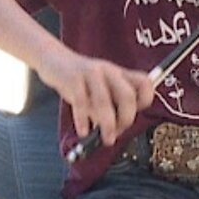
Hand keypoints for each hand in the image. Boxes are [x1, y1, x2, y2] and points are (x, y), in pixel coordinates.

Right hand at [37, 48, 154, 145]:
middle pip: (127, 95)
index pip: (145, 83)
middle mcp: (109, 72)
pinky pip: (80, 101)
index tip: (135, 115)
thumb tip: (116, 132)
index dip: (145, 101)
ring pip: (104, 101)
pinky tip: (84, 131)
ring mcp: (91, 73)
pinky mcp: (72, 78)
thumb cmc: (79, 79)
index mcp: (119, 74)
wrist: (53, 59)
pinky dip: (83, 120)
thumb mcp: (99, 90)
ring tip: (106, 139)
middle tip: (118, 133)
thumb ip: (109, 108)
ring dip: (107, 124)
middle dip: (126, 119)